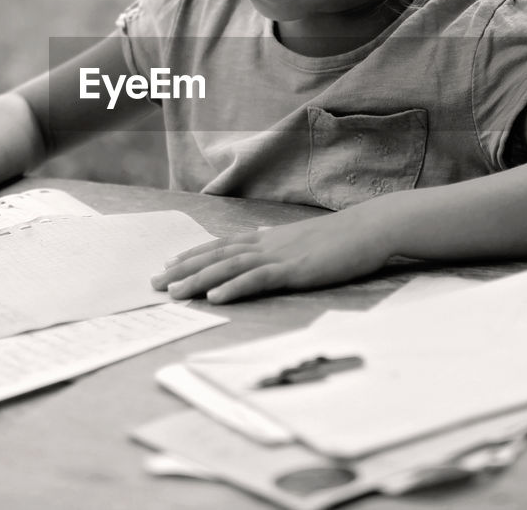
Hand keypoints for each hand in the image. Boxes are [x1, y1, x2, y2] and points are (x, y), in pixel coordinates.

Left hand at [151, 211, 391, 303]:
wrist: (371, 228)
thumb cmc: (342, 237)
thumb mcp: (304, 240)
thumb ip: (280, 245)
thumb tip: (262, 243)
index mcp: (268, 238)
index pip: (222, 246)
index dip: (193, 255)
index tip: (169, 264)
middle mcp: (267, 243)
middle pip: (216, 256)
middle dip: (183, 269)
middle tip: (154, 283)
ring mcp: (280, 255)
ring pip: (229, 267)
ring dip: (198, 280)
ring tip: (173, 292)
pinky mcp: (294, 269)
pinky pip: (257, 279)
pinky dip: (233, 288)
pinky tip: (215, 297)